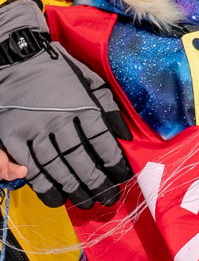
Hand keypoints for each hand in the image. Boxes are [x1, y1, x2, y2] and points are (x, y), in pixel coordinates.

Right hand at [0, 0, 131, 207]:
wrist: (17, 58)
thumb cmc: (58, 70)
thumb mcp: (91, 81)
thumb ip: (109, 108)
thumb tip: (124, 135)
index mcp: (82, 106)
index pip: (102, 141)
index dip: (114, 162)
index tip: (122, 177)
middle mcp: (59, 120)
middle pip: (80, 159)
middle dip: (96, 183)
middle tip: (108, 198)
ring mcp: (34, 130)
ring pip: (56, 167)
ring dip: (72, 188)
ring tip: (86, 203)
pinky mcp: (12, 136)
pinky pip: (29, 166)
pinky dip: (42, 185)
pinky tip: (55, 197)